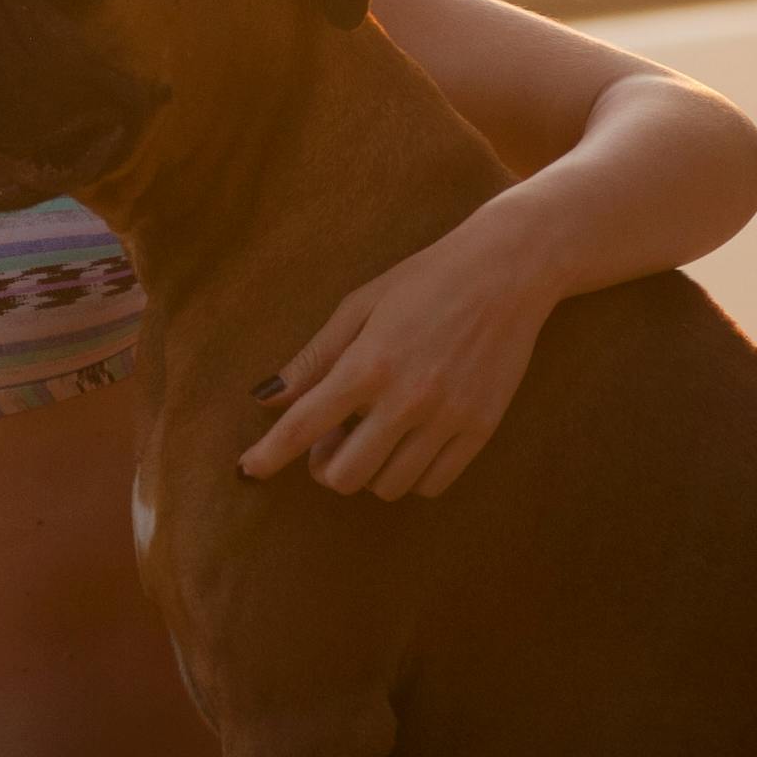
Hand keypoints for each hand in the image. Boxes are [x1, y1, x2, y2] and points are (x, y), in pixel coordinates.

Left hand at [238, 209, 558, 498]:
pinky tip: (410, 443)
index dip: (268, 455)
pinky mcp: (480, 428)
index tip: (248, 470)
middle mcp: (407, 398)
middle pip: (344, 476)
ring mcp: (447, 418)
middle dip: (326, 466)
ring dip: (370, 470)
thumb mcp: (360, 305)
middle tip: (334, 439)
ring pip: (388, 486)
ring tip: (376, 433)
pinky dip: (411, 475)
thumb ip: (314, 357)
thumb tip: (266, 398)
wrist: (508, 270)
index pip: (302, 426)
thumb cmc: (425, 280)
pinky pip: (432, 484)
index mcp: (368, 363)